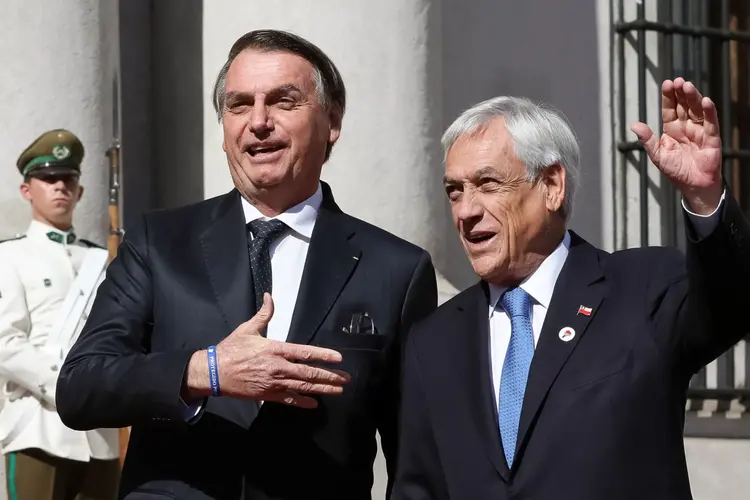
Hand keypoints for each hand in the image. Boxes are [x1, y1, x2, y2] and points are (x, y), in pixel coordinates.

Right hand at [184, 293, 349, 407]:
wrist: (214, 372)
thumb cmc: (231, 349)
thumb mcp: (248, 329)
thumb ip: (263, 314)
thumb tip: (269, 296)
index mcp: (275, 349)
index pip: (305, 352)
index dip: (324, 355)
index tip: (338, 358)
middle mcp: (278, 367)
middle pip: (309, 372)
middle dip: (330, 376)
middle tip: (345, 378)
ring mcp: (274, 383)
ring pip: (303, 386)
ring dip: (322, 389)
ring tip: (338, 390)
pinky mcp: (267, 395)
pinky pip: (289, 399)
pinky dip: (302, 402)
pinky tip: (314, 403)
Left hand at [631, 77, 722, 214]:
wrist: (693, 186)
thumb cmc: (676, 171)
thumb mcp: (657, 155)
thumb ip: (647, 140)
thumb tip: (634, 125)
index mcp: (672, 130)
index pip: (670, 109)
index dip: (669, 97)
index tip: (667, 83)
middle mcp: (687, 127)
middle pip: (684, 106)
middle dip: (681, 93)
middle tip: (677, 80)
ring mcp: (700, 131)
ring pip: (697, 110)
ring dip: (693, 98)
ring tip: (688, 86)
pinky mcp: (712, 139)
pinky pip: (711, 123)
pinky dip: (709, 112)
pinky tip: (706, 101)